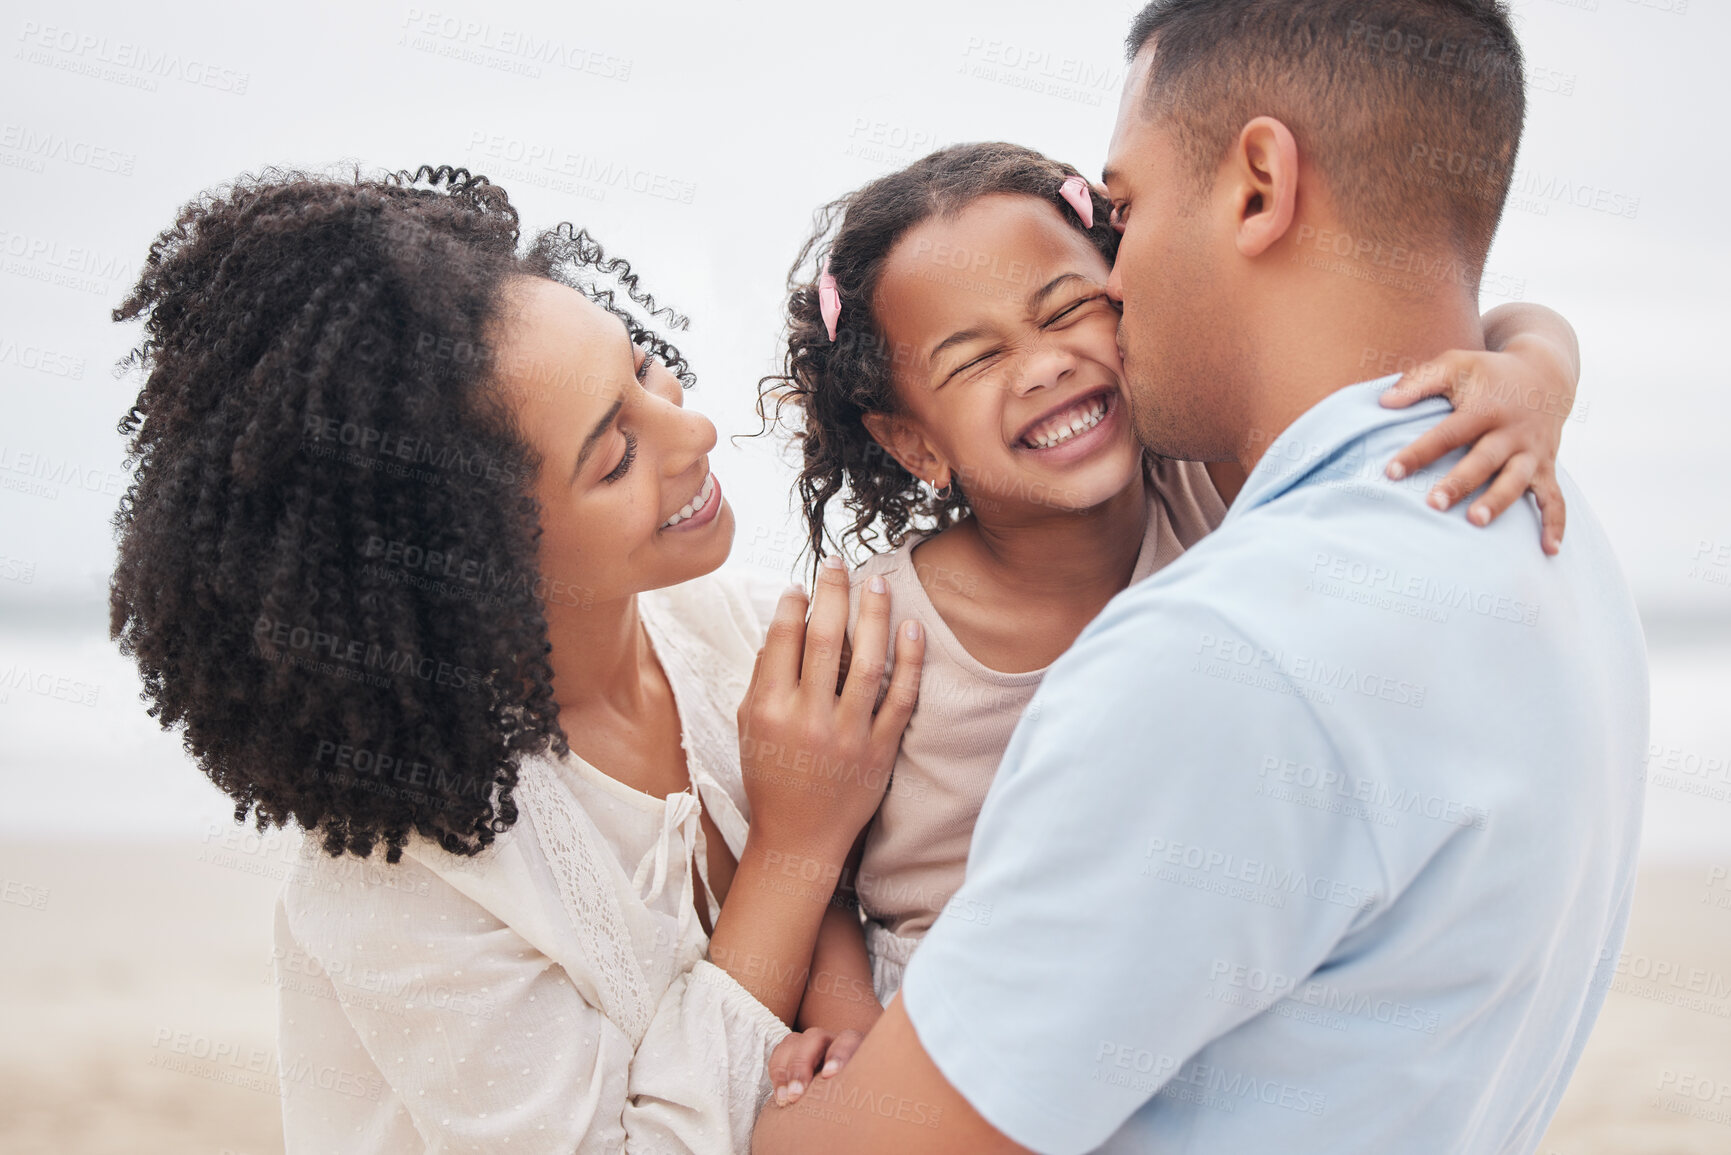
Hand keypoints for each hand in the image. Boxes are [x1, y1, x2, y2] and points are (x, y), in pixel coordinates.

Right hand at [737, 557, 924, 861]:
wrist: (800, 839)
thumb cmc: (772, 778)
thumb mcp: (749, 727)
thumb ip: (761, 677)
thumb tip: (782, 623)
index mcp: (770, 710)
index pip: (783, 640)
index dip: (793, 604)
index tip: (802, 585)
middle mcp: (809, 719)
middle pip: (825, 640)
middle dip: (832, 593)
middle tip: (838, 564)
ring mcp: (848, 735)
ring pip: (868, 663)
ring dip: (874, 615)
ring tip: (877, 583)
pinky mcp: (880, 751)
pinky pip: (901, 699)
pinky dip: (909, 661)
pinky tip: (911, 628)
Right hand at [769, 1027, 864, 1106]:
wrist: (853, 1087)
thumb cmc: (864, 1090)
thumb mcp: (868, 1088)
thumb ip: (864, 1091)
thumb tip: (867, 1109)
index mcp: (858, 1046)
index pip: (849, 1039)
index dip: (839, 1054)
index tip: (830, 1075)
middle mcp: (834, 1041)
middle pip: (814, 1037)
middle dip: (802, 1065)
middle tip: (797, 1094)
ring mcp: (814, 1045)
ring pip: (794, 1042)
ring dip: (785, 1070)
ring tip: (784, 1098)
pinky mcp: (797, 1053)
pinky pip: (781, 1053)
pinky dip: (777, 1072)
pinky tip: (779, 1094)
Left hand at [1380, 342, 1573, 554]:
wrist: (1546, 373)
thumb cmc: (1488, 373)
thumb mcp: (1455, 364)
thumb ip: (1419, 382)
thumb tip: (1383, 402)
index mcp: (1485, 408)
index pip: (1447, 433)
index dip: (1419, 452)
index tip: (1391, 472)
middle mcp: (1511, 432)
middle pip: (1484, 460)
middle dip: (1460, 482)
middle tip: (1433, 504)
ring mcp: (1531, 452)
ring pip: (1516, 481)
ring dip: (1498, 502)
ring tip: (1475, 522)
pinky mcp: (1547, 467)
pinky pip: (1555, 498)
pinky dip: (1555, 523)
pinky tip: (1548, 550)